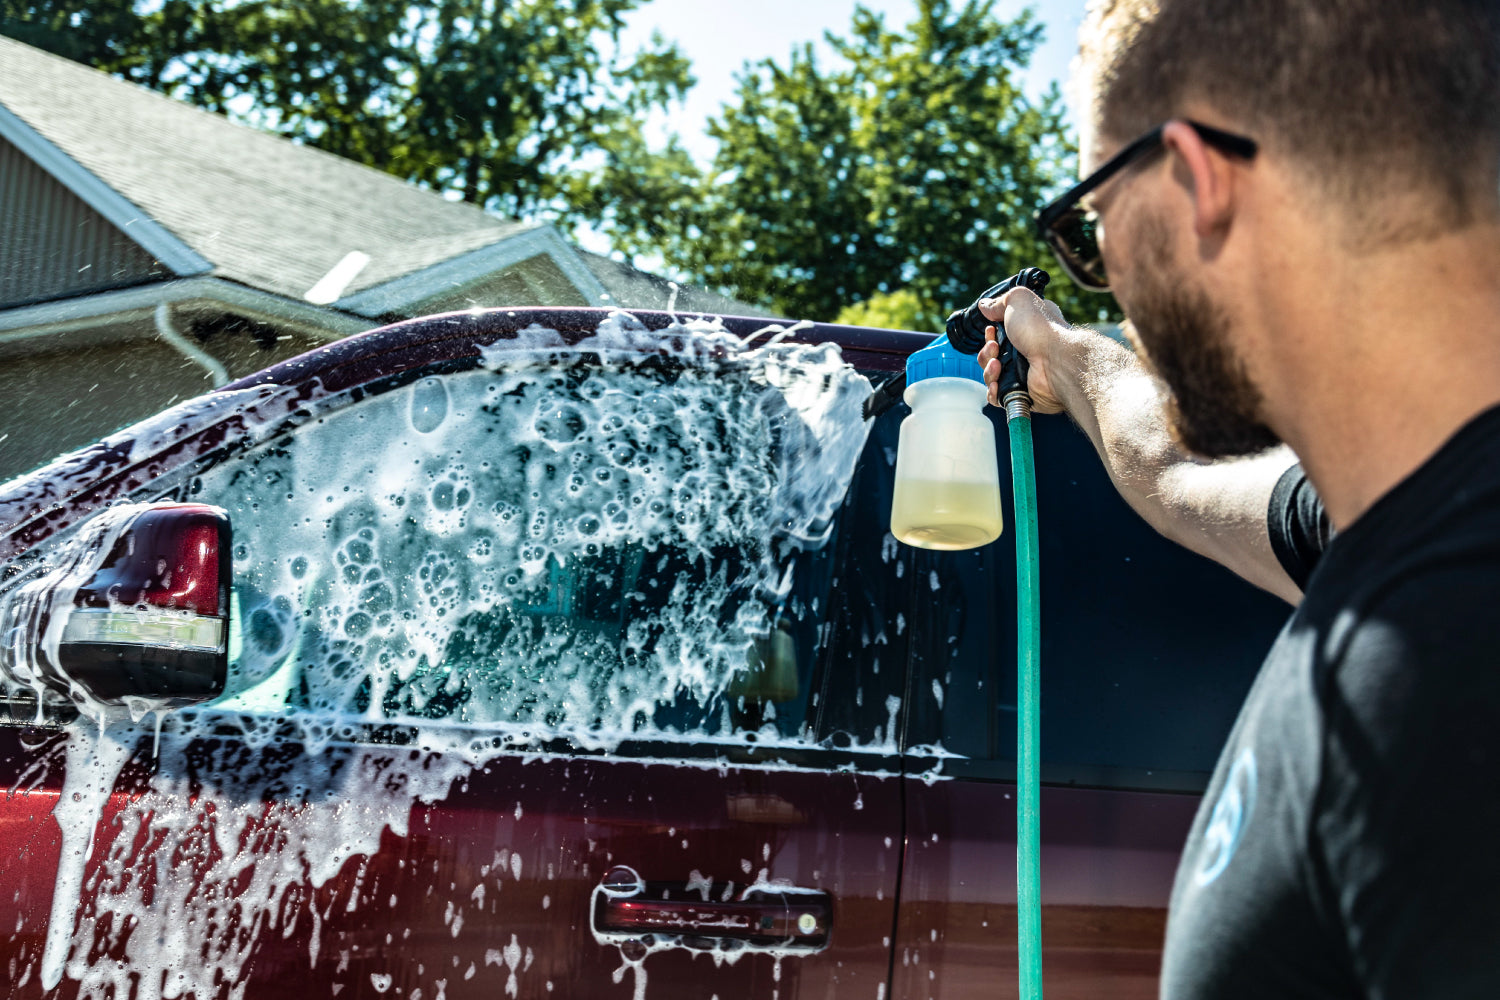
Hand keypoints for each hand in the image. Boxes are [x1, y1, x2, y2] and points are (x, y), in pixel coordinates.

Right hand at [976, 287, 1072, 411]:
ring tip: (997, 365)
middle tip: (994, 348)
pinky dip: (993, 391)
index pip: (1002, 333)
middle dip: (987, 352)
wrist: (1056, 362)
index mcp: (1028, 330)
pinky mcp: (1022, 393)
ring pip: (992, 375)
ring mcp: (1024, 374)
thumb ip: (1000, 301)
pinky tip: (997, 384)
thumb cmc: (1042, 330)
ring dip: (988, 370)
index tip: (991, 329)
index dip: (991, 333)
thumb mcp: (1019, 300)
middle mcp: (1026, 351)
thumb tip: (985, 306)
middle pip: (992, 355)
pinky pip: (998, 396)